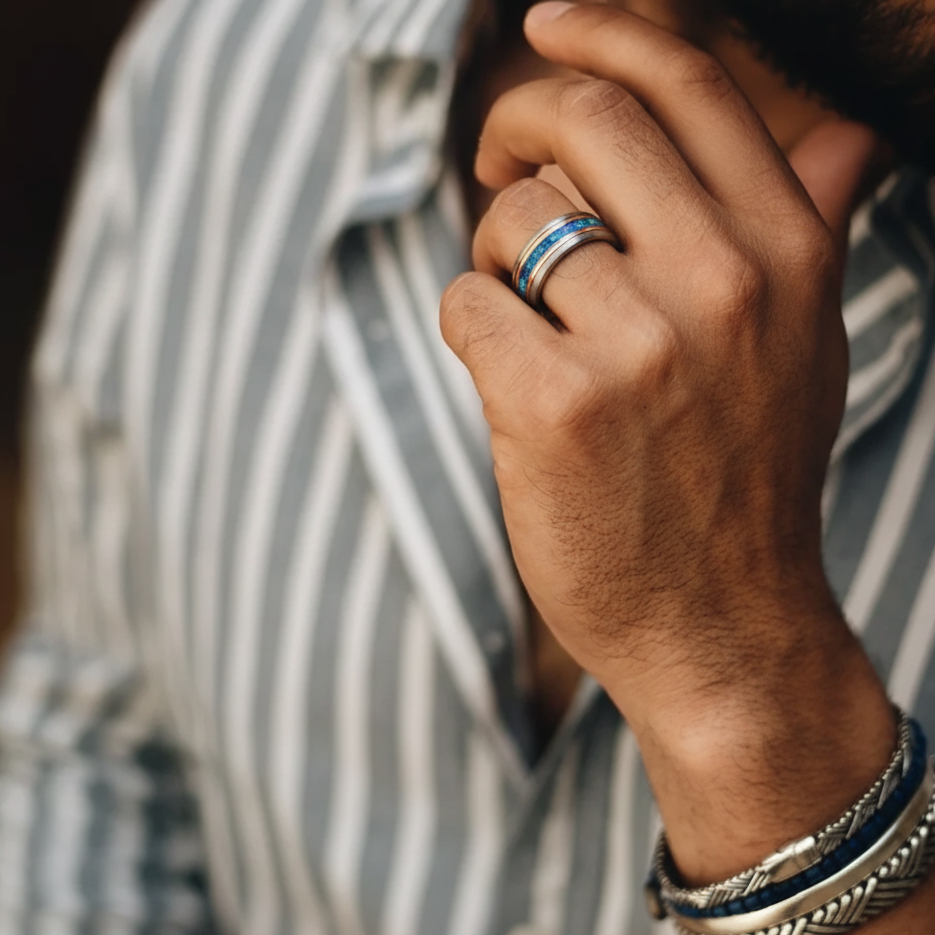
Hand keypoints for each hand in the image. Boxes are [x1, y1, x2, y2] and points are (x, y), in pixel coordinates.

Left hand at [440, 0, 897, 885]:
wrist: (721, 625)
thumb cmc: (742, 482)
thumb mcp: (804, 349)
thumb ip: (808, 231)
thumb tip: (846, 135)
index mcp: (787, 250)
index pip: (686, 84)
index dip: (605, 34)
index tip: (548, 27)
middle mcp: (723, 280)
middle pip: (582, 123)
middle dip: (517, 126)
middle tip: (498, 165)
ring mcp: (637, 342)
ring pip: (511, 221)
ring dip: (497, 259)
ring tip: (529, 320)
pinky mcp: (552, 405)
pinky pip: (467, 303)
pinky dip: (470, 328)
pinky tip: (509, 379)